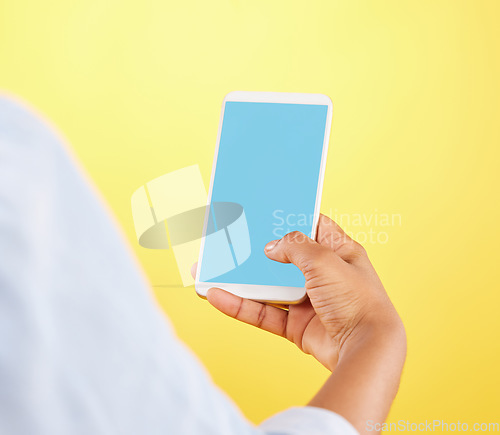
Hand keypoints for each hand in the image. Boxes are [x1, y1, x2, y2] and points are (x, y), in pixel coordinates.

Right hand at [195, 214, 402, 370]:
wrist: (365, 349)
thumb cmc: (357, 300)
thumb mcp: (326, 260)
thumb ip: (295, 247)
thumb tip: (270, 247)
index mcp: (338, 253)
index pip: (314, 227)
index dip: (292, 218)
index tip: (266, 210)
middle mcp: (323, 275)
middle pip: (283, 258)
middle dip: (257, 251)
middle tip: (232, 238)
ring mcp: (308, 301)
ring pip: (268, 287)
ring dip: (242, 280)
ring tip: (213, 269)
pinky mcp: (296, 325)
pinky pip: (263, 313)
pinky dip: (240, 306)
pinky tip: (218, 297)